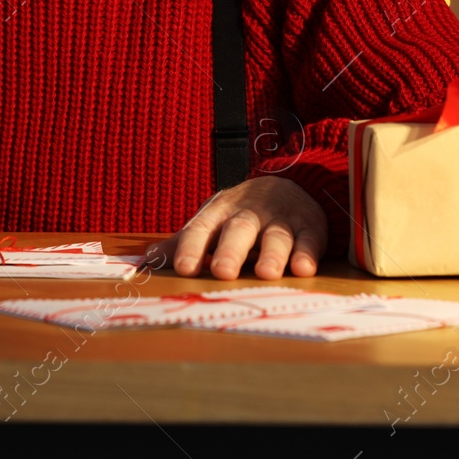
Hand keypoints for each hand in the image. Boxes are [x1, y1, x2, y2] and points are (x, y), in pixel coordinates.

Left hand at [148, 176, 326, 280]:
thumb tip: (147, 260)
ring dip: (272, 254)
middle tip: (222, 272)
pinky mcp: (311, 226)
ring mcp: (282, 218)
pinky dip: (308, 253)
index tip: (183, 269)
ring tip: (267, 273)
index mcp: (221, 213)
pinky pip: (310, 239)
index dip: (192, 247)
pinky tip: (304, 268)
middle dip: (231, 250)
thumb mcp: (212, 223)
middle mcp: (250, 213)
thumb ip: (184, 242)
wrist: (290, 184)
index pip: (203, 229)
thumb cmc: (242, 215)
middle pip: (239, 229)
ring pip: (277, 235)